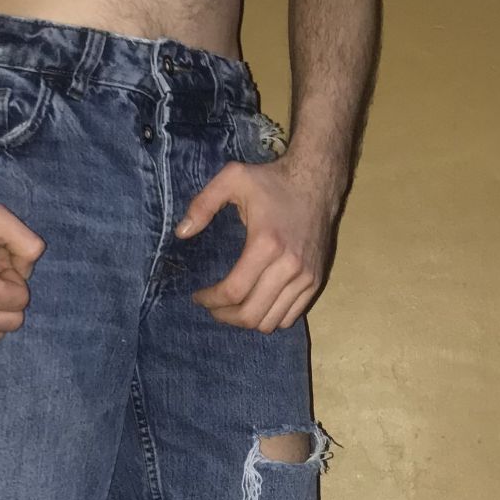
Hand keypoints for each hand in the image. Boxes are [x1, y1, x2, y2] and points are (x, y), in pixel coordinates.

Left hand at [175, 155, 336, 331]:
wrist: (317, 181)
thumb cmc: (272, 181)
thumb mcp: (233, 178)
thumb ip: (203, 203)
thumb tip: (182, 232)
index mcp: (266, 244)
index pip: (234, 291)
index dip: (210, 301)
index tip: (197, 296)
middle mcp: (289, 265)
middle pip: (251, 314)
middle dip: (224, 316)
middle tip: (211, 307)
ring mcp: (306, 276)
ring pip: (271, 322)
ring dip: (246, 321)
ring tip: (231, 308)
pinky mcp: (316, 281)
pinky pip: (290, 316)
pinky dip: (269, 318)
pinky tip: (256, 304)